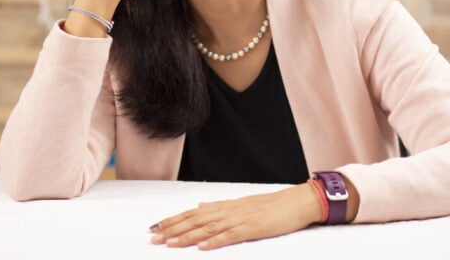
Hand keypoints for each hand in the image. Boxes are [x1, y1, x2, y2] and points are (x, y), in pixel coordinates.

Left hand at [149, 183, 321, 250]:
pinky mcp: (253, 228)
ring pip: (208, 227)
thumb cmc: (271, 206)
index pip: (193, 212)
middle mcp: (229, 210)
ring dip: (188, 236)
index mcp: (226, 205)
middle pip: (196, 219)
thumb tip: (199, 206)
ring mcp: (240, 219)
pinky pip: (230, 235)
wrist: (296, 202)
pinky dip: (215, 241)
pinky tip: (202, 246)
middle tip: (154, 237)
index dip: (174, 220)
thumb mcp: (242, 204)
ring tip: (170, 243)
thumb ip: (219, 207)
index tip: (156, 227)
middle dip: (173, 228)